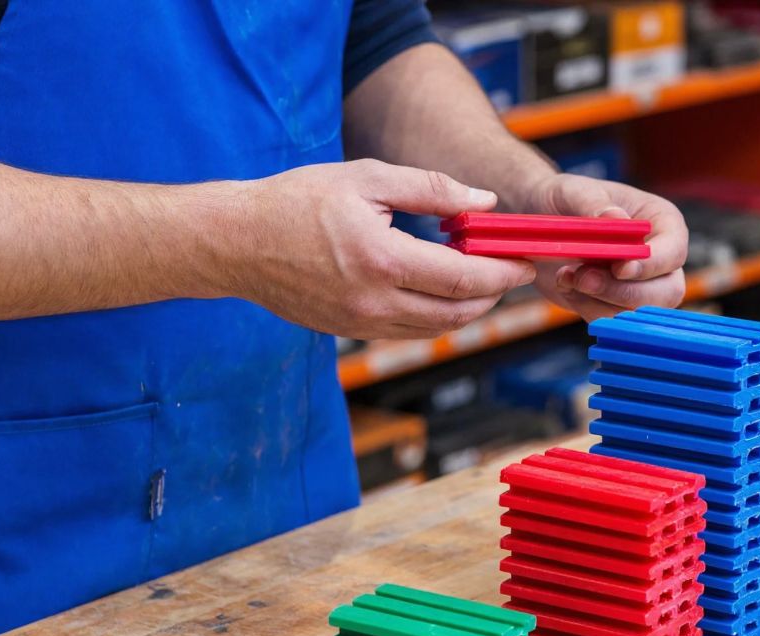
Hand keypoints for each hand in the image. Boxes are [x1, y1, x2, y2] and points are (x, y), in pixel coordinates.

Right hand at [216, 159, 535, 338]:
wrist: (235, 242)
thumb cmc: (297, 201)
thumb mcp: (366, 177)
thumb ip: (430, 188)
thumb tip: (483, 201)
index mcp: (383, 262)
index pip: (464, 279)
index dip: (502, 273)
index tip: (524, 262)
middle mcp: (375, 303)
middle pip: (457, 314)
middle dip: (492, 295)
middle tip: (508, 270)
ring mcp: (361, 325)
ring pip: (435, 330)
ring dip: (466, 309)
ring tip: (480, 279)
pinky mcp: (350, 334)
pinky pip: (407, 332)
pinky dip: (434, 316)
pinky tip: (439, 290)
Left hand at [523, 174, 687, 319]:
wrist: (539, 220)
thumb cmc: (564, 198)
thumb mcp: (574, 192)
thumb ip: (595, 205)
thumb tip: (618, 220)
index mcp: (662, 223)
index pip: (673, 252)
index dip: (651, 265)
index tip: (619, 269)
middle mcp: (660, 258)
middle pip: (666, 292)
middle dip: (623, 291)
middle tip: (583, 278)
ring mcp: (641, 285)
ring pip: (638, 311)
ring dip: (598, 300)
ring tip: (566, 276)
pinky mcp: (616, 303)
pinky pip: (611, 319)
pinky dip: (585, 307)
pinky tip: (567, 284)